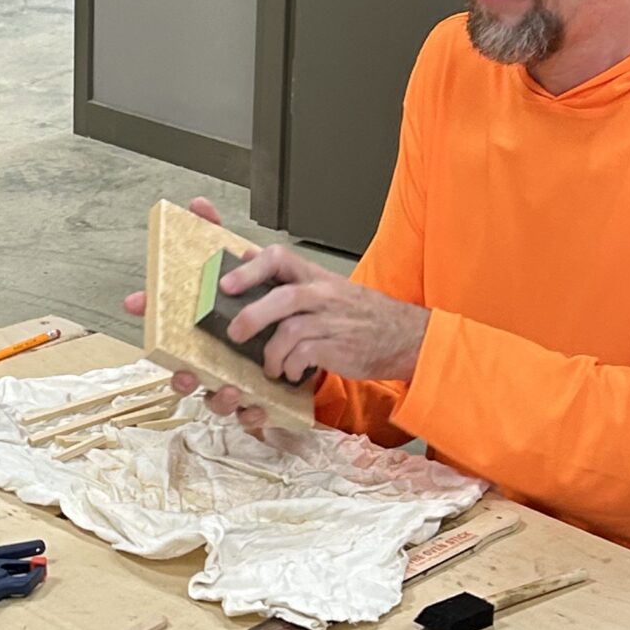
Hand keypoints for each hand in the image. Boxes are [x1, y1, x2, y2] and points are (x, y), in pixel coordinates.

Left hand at [123, 197, 429, 433]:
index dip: (249, 268)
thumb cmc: (357, 313)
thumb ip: (287, 278)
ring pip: (291, 329)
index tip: (225, 282)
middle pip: (283, 295)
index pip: (279, 257)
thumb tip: (244, 258)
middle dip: (253, 315)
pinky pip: (306, 355)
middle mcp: (322, 294)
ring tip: (268, 364)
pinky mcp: (339, 347)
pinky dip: (291, 366)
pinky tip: (290, 373)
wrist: (403, 335)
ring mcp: (330, 320)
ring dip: (272, 351)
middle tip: (234, 333)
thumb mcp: (325, 287)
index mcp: (314, 276)